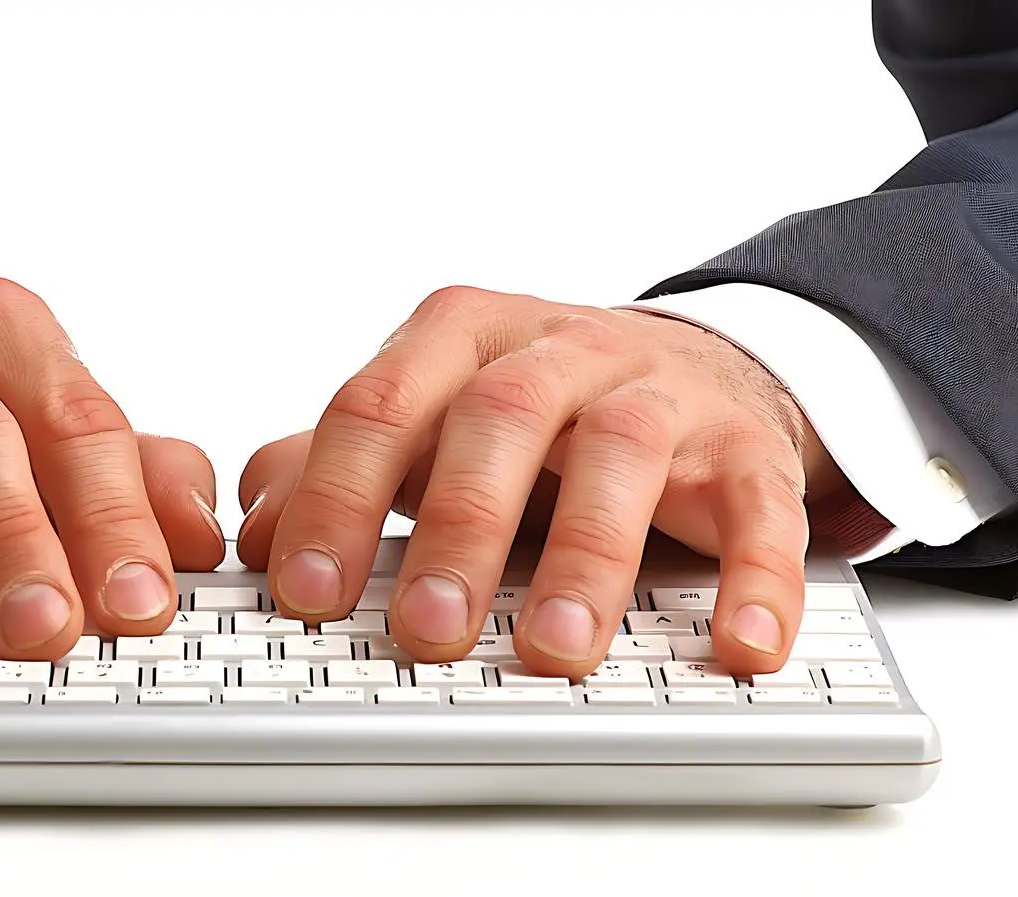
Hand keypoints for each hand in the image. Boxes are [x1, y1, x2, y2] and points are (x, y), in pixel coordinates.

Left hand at [237, 286, 848, 678]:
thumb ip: (335, 465)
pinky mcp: (745, 447)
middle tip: (425, 631)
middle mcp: (554, 350)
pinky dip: (754, 578)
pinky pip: (759, 505)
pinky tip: (737, 646)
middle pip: (497, 418)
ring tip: (555, 650)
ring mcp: (656, 391)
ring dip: (588, 556)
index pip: (379, 405)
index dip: (336, 499)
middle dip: (456, 528)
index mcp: (457, 338)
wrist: (687, 369)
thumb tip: (258, 529)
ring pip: (623, 452)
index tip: (307, 593)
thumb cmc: (531, 415)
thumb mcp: (425, 423)